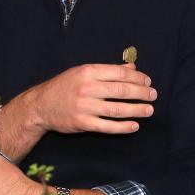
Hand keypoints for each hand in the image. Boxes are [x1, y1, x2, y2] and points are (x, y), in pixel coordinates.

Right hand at [21, 62, 156, 136]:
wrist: (41, 105)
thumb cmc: (64, 86)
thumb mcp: (83, 72)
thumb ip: (108, 70)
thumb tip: (132, 67)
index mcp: (88, 72)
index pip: (119, 73)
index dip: (137, 77)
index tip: (147, 81)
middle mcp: (87, 88)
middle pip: (121, 91)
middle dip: (141, 93)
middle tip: (153, 95)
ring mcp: (85, 107)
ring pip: (117, 109)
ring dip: (136, 110)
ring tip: (149, 110)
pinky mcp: (83, 123)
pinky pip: (107, 126)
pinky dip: (123, 127)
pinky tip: (134, 125)